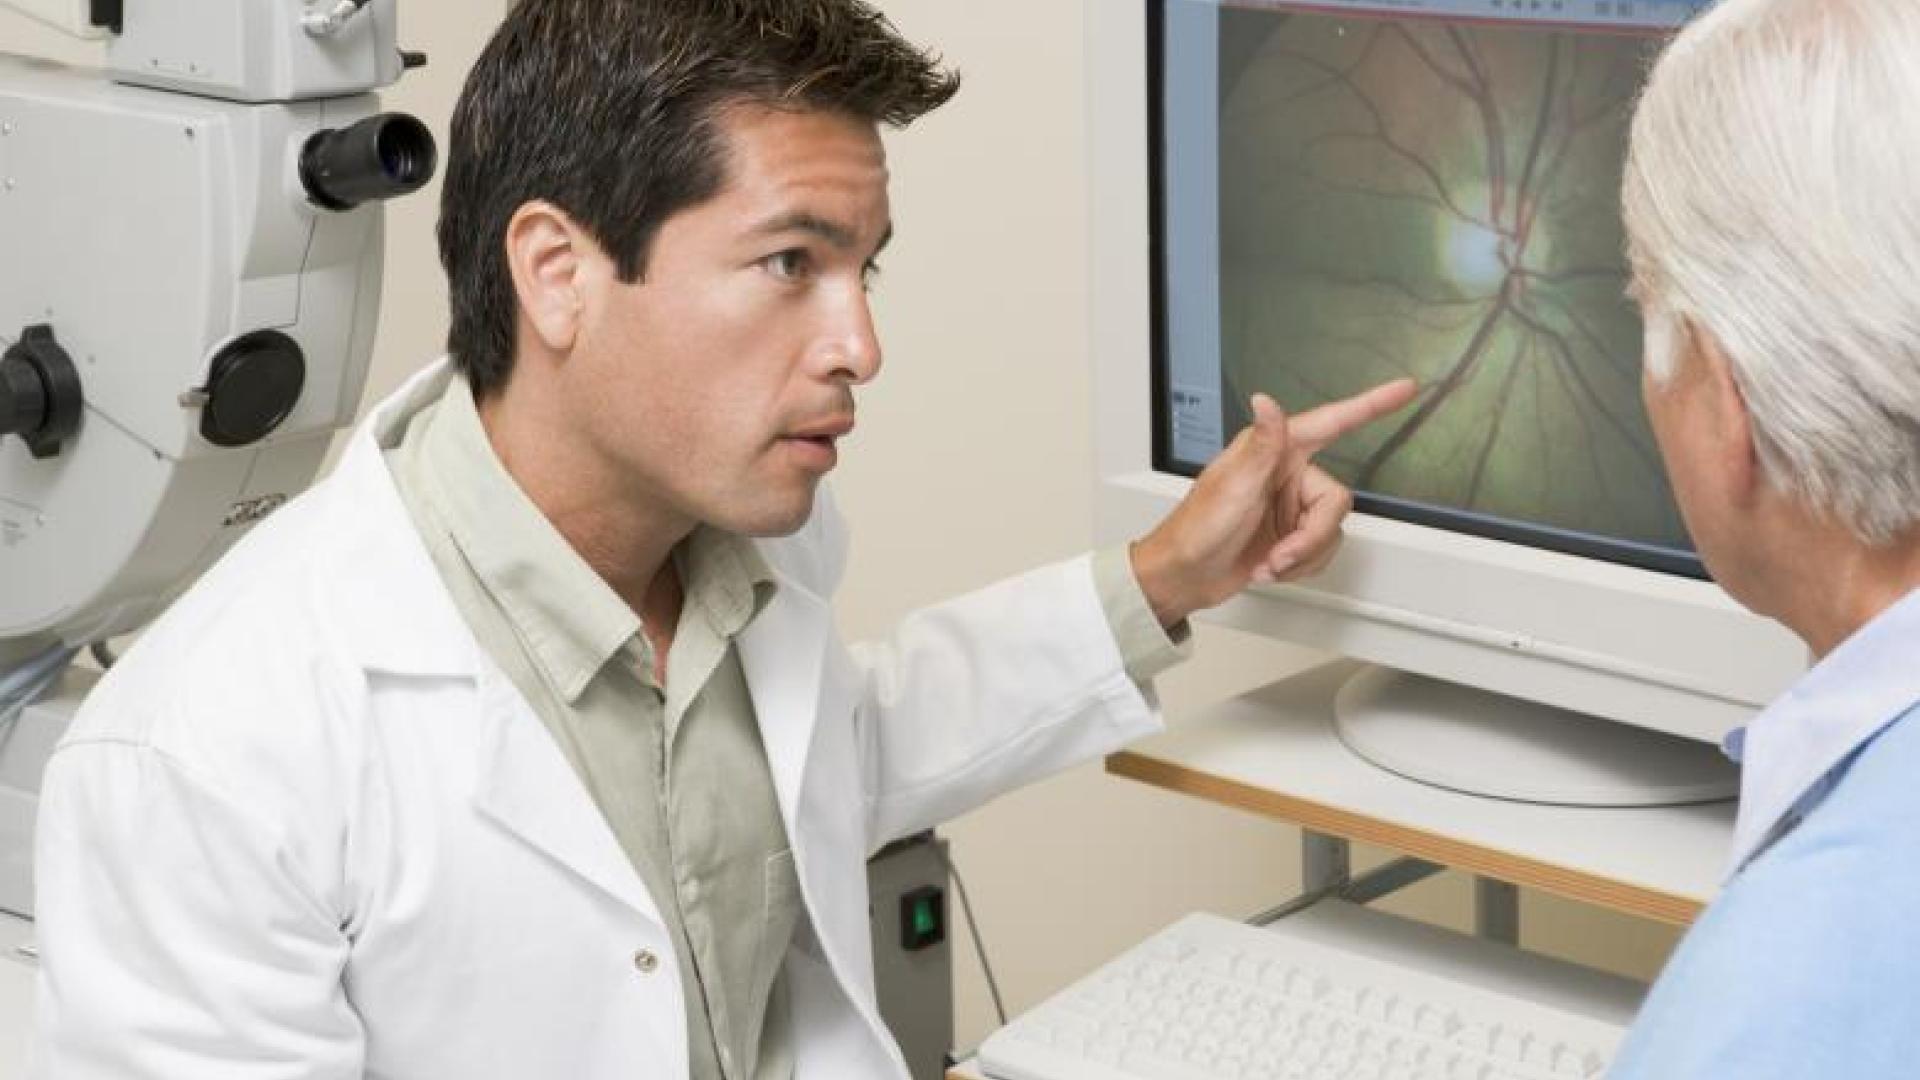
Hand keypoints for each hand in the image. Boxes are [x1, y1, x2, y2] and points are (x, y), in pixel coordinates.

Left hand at [1131, 380, 1418, 628]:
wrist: (1185, 577)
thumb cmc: (1197, 530)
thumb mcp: (1233, 486)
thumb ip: (1260, 445)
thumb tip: (1265, 402)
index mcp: (1275, 452)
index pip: (1332, 422)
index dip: (1370, 405)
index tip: (1404, 389)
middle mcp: (1287, 474)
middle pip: (1337, 501)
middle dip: (1312, 537)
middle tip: (1283, 554)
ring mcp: (1290, 507)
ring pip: (1332, 530)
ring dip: (1303, 556)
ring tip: (1269, 563)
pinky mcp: (1292, 536)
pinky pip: (1322, 551)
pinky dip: (1300, 566)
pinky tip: (1270, 568)